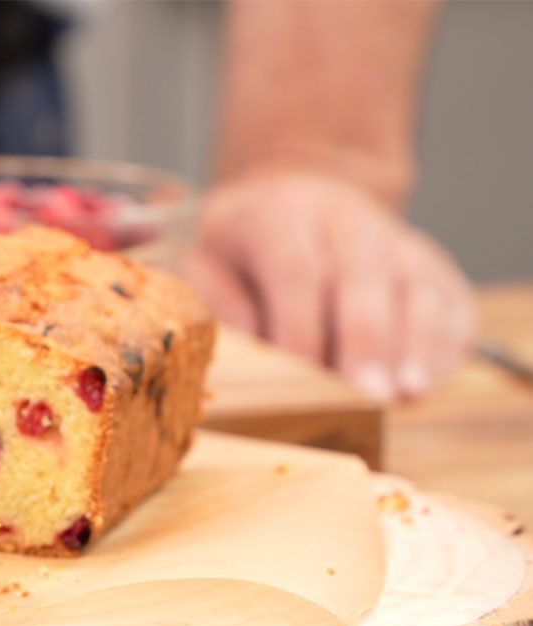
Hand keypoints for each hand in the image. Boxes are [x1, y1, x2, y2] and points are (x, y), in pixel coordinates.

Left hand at [185, 171, 475, 400]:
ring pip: (415, 289)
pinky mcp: (431, 264)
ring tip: (406, 395)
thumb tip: (249, 352)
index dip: (300, 326)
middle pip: (362, 280)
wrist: (294, 200)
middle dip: (365, 342)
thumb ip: (218, 302)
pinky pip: (449, 302)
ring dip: (414, 345)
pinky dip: (443, 344)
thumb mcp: (206, 259)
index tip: (301, 375)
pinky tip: (426, 384)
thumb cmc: (242, 247)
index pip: (297, 269)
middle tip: (366, 396)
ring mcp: (395, 240)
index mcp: (282, 215)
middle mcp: (346, 220)